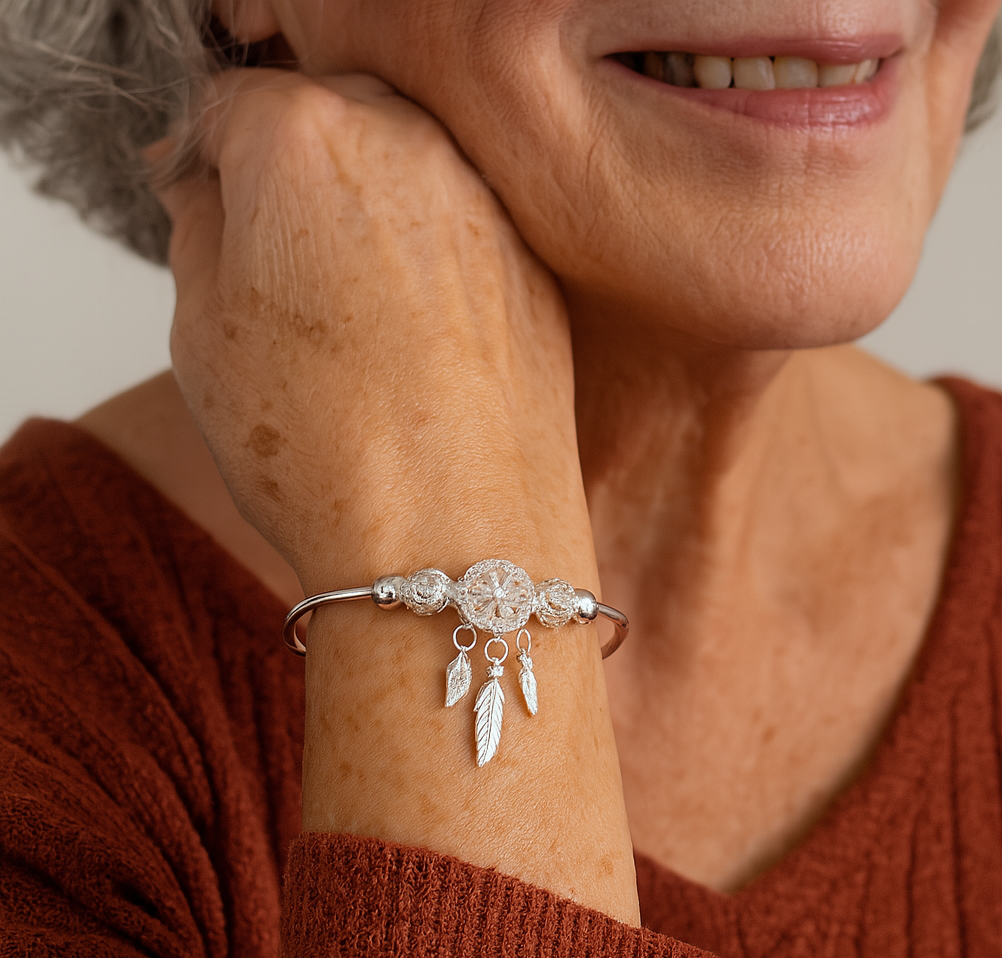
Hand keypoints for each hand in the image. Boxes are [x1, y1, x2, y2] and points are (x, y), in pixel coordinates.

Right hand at [156, 69, 638, 925]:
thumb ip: (200, 226)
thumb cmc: (326, 451)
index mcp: (302, 138)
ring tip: (351, 320)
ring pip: (404, 173)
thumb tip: (216, 191)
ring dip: (367, 218)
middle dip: (294, 176)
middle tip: (279, 266)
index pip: (233, 105)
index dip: (212, 165)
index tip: (212, 212)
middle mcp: (409, 146)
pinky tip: (414, 341)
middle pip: (330, 120)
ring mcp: (486, 204)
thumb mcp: (200, 331)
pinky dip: (431, 261)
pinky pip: (463, 232)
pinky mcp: (535, 265)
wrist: (457, 542)